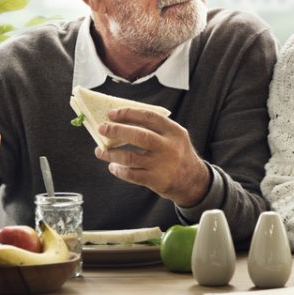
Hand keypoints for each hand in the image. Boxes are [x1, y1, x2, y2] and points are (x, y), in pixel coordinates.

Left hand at [94, 107, 209, 206]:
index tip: (112, 113)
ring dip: (111, 153)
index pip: (149, 117)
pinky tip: (113, 166)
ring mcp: (162, 164)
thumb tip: (123, 121)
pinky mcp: (156, 180)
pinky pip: (131, 174)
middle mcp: (169, 147)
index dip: (129, 114)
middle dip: (117, 131)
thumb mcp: (175, 136)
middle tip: (102, 128)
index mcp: (174, 131)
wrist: (193, 181)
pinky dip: (119, 170)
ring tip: (100, 151)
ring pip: (130, 157)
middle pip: (139, 135)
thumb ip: (156, 128)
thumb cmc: (177, 154)